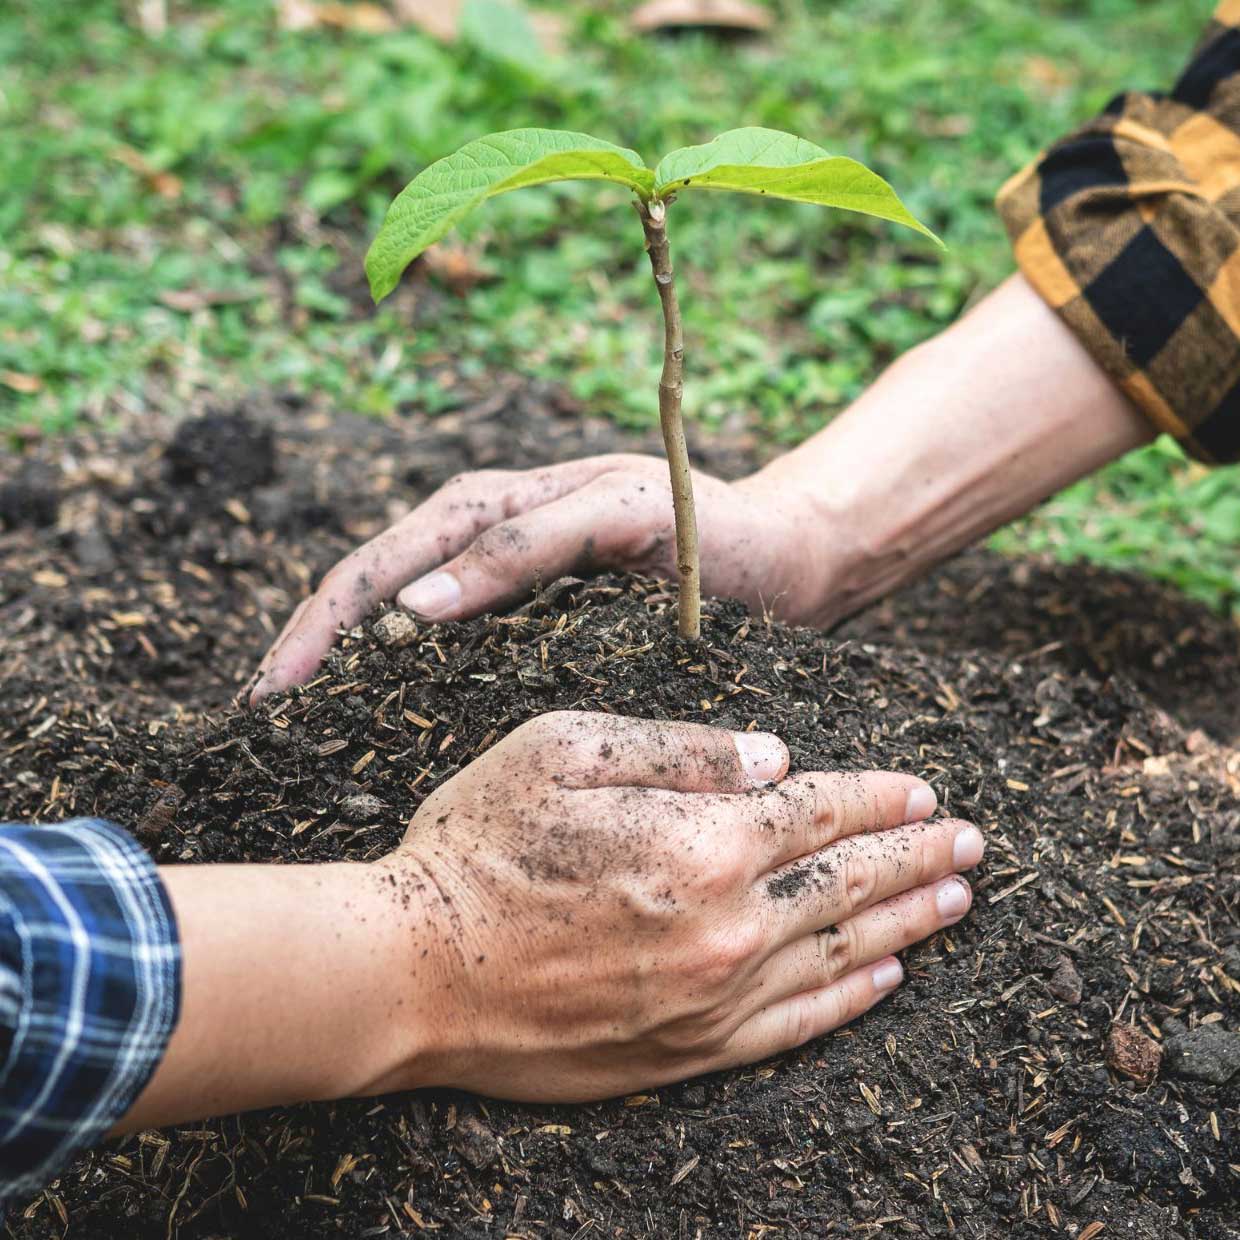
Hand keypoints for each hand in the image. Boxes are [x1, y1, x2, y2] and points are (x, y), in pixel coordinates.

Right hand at [123, 710, 983, 1128]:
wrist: (410, 971)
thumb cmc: (476, 844)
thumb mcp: (564, 748)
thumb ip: (680, 748)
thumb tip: (777, 753)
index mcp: (702, 840)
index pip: (819, 810)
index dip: (877, 797)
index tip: (922, 790)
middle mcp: (727, 925)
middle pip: (848, 883)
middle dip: (916, 857)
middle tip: (971, 846)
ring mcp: (711, 998)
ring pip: (839, 955)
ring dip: (904, 925)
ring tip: (956, 903)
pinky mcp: (685, 1052)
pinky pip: (794, 1026)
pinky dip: (849, 1000)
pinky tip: (883, 979)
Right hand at [250, 455, 819, 701]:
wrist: (783, 559)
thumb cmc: (709, 530)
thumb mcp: (621, 517)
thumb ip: (524, 546)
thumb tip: (411, 606)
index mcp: (494, 507)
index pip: (384, 561)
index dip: (323, 622)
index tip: (276, 686)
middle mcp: (485, 542)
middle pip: (372, 589)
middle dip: (311, 644)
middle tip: (259, 712)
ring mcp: (504, 586)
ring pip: (399, 622)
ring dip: (343, 665)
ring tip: (294, 726)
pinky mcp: (530, 624)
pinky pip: (449, 651)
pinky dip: (402, 680)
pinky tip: (379, 725)